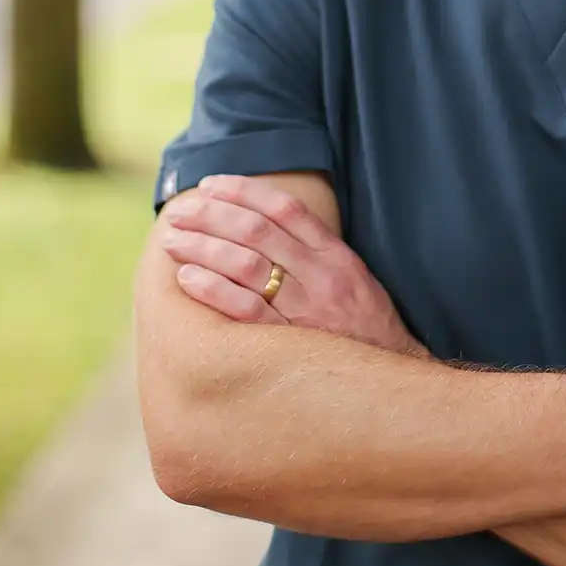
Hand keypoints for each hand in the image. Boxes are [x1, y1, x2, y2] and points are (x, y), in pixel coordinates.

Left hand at [159, 174, 429, 355]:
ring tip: (173, 241)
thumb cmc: (366, 327)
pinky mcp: (291, 343)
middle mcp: (321, 276)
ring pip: (246, 264)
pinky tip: (188, 278)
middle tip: (180, 212)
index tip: (212, 185)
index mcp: (335, 255)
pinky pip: (245, 310)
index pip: (285, 208)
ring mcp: (306, 310)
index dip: (244, 191)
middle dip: (212, 216)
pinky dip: (214, 289)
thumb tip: (266, 225)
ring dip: (203, 247)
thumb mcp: (354, 278)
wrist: (392, 380)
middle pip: (258, 230)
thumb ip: (316, 251)